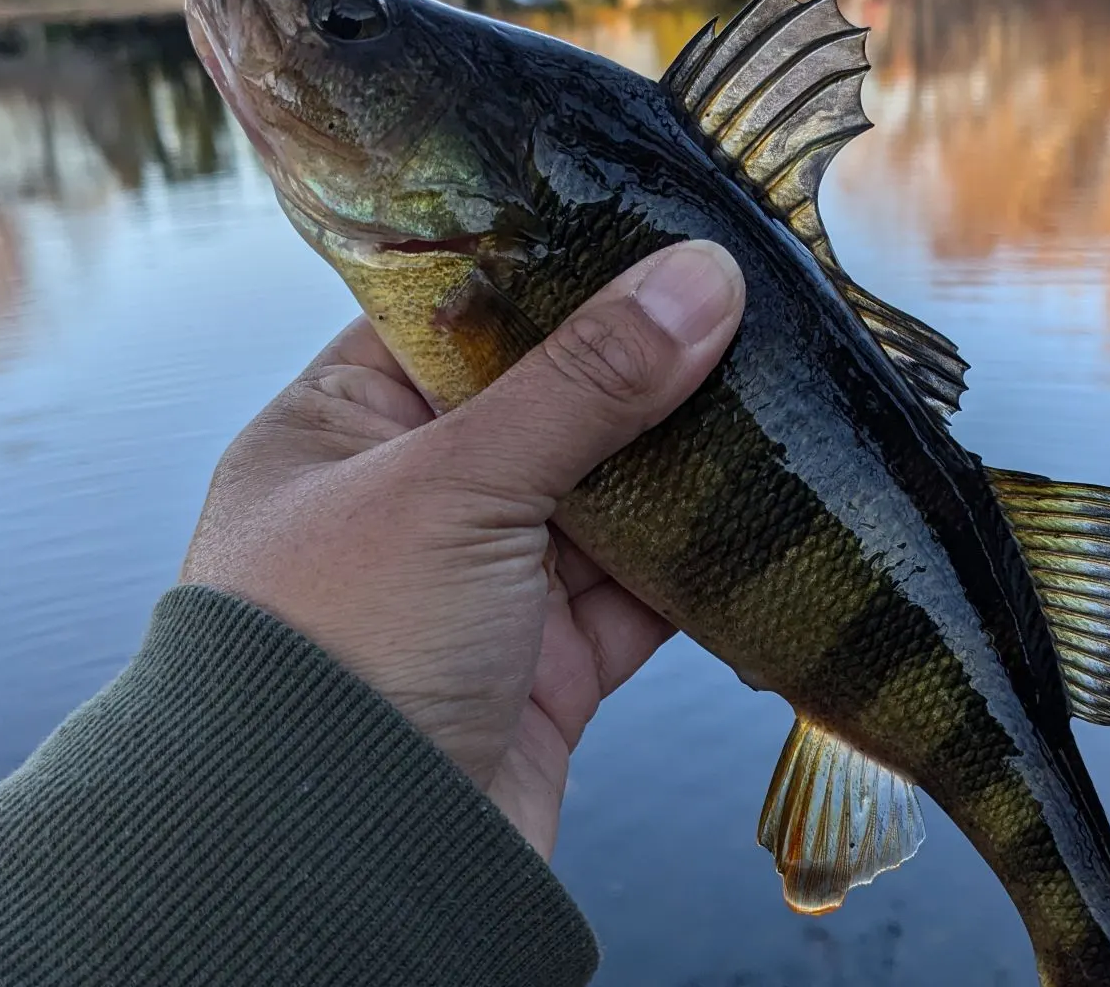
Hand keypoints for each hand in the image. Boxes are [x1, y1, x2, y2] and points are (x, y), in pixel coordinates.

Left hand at [181, 240, 744, 858]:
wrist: (340, 878)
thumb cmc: (340, 655)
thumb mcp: (456, 486)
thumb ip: (585, 381)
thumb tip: (698, 279)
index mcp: (340, 430)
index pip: (452, 320)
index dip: (547, 275)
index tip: (644, 231)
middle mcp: (410, 500)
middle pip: (546, 405)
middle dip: (637, 369)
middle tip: (734, 305)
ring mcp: (483, 584)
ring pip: (605, 497)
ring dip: (680, 462)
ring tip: (770, 392)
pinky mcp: (547, 664)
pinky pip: (639, 591)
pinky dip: (697, 560)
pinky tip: (759, 511)